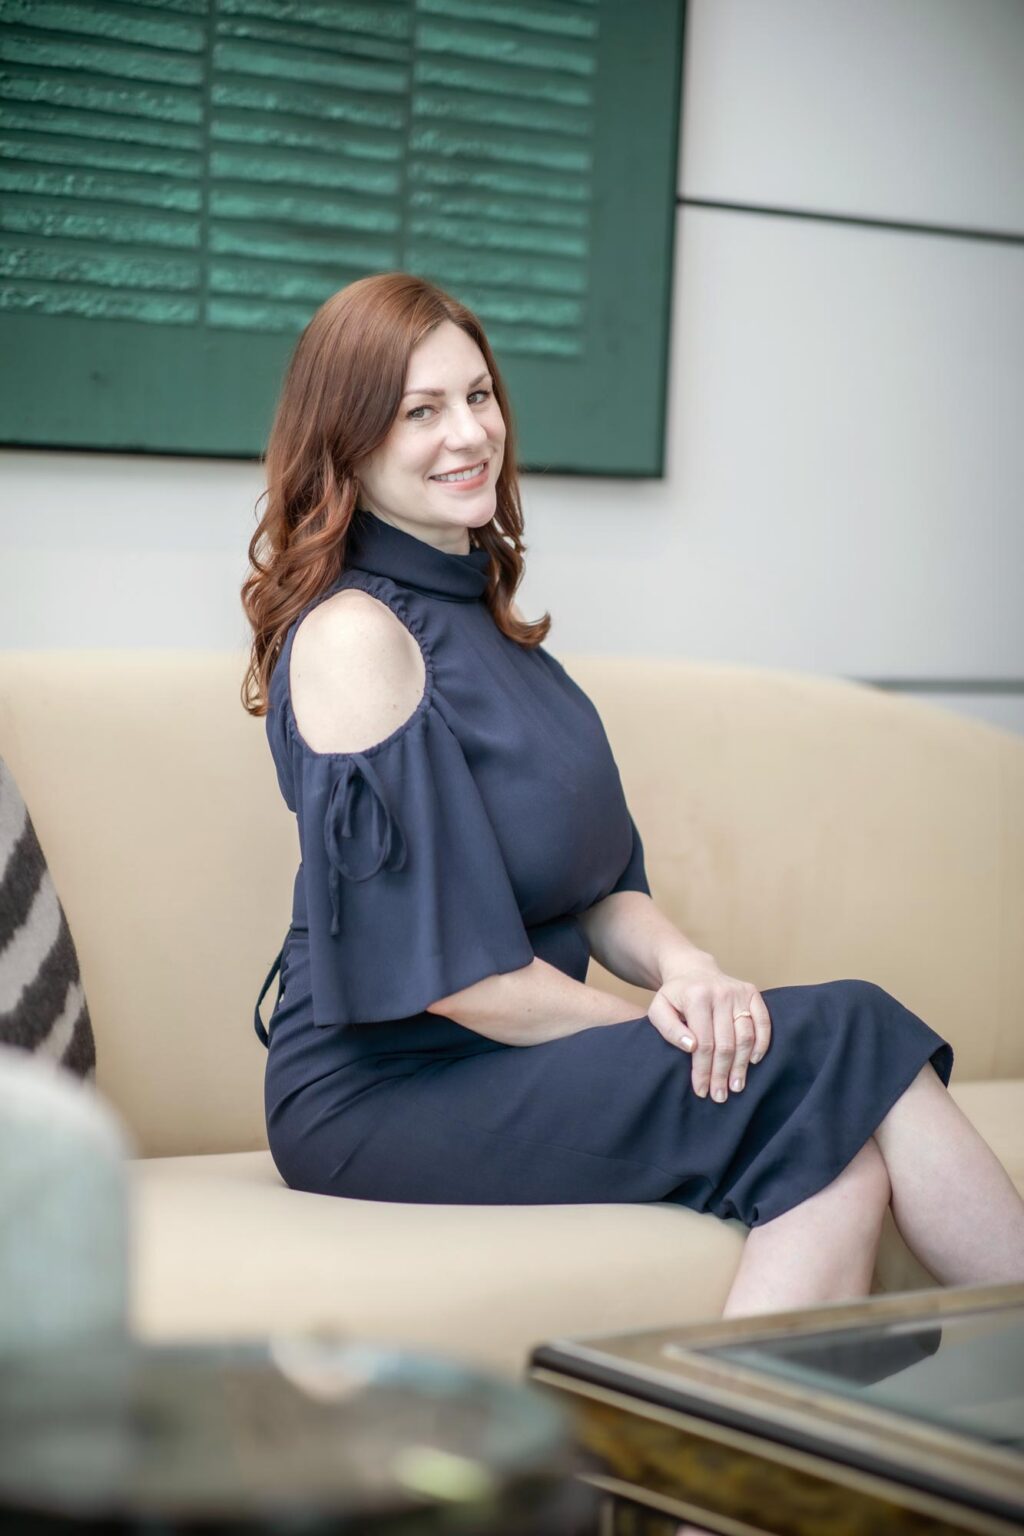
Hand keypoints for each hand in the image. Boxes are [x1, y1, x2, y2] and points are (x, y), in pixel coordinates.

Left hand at [647, 963, 771, 1101]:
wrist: (693, 969)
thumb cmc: (674, 996)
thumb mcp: (659, 1009)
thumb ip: (669, 1029)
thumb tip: (691, 1047)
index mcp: (697, 997)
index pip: (704, 1043)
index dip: (703, 1070)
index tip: (702, 1090)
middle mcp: (721, 993)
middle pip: (726, 1044)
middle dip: (722, 1073)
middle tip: (720, 1096)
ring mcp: (739, 992)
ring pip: (746, 1036)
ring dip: (741, 1065)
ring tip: (736, 1086)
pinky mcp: (752, 993)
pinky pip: (763, 1022)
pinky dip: (762, 1043)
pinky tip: (753, 1062)